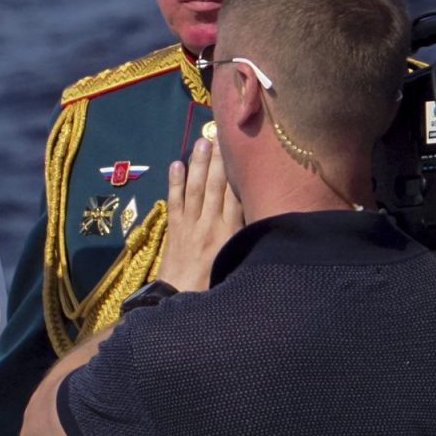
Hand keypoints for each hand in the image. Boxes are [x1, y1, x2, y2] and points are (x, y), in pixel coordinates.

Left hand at [156, 135, 242, 291]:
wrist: (181, 301)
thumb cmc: (215, 286)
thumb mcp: (239, 263)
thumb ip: (247, 239)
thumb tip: (262, 216)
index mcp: (231, 233)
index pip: (235, 195)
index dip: (237, 172)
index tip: (241, 150)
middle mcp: (211, 225)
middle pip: (215, 186)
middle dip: (218, 160)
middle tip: (220, 134)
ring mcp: (190, 226)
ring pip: (195, 189)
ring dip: (198, 164)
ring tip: (201, 142)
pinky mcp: (173, 230)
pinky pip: (174, 201)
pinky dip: (174, 183)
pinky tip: (175, 164)